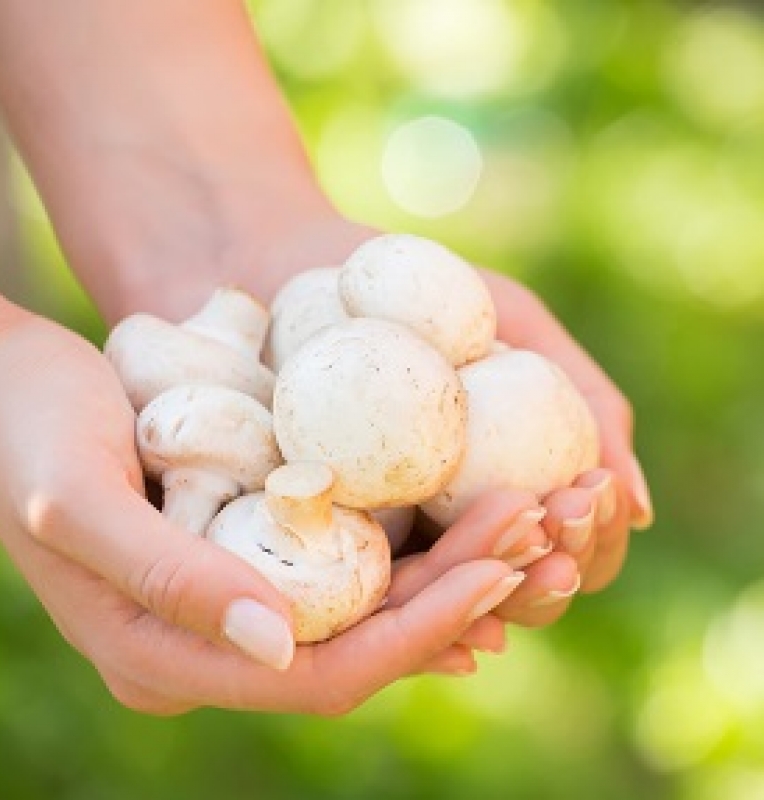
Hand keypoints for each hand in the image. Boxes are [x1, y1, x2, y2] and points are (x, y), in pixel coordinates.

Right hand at [0, 289, 534, 713]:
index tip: (500, 576)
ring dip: (452, 561)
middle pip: (363, 638)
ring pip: (369, 598)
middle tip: (537, 529)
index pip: (321, 673)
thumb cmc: (22, 431)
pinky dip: (413, 533)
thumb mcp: (75, 499)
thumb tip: (279, 647)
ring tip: (527, 513)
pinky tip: (470, 505)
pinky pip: (351, 552)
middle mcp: (214, 638)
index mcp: (169, 655)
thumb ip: (166, 580)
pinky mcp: (253, 538)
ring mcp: (238, 590)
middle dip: (458, 592)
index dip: (418, 633)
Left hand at [225, 220, 651, 630]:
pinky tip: (444, 609)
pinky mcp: (325, 541)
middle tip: (552, 522)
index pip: (566, 541)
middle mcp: (453, 524)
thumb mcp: (512, 321)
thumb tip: (638, 509)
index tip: (585, 492)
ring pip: (455, 602)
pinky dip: (416, 605)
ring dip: (498, 592)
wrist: (289, 268)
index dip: (589, 532)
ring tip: (515, 546)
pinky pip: (374, 591)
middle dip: (551, 568)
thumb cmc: (410, 287)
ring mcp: (389, 540)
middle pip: (518, 586)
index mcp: (507, 483)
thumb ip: (583, 399)